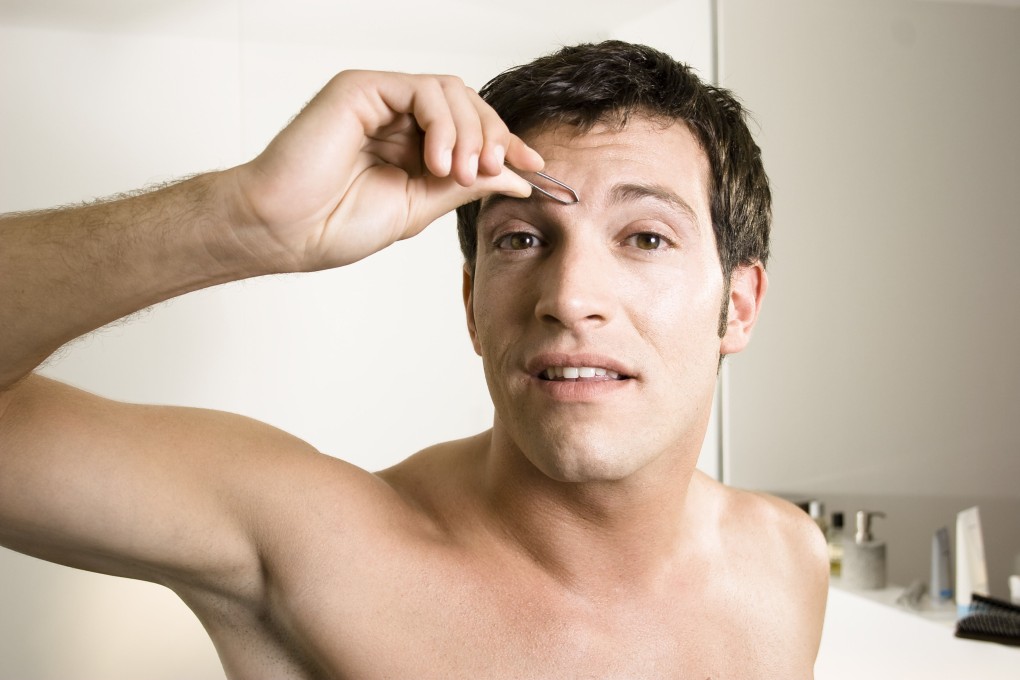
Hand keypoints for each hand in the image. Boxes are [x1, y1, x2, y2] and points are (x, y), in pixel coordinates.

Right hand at [229, 70, 542, 271]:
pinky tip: (437, 159)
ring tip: (460, 171)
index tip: (535, 168)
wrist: (287, 231)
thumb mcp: (420, 207)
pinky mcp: (361, 88)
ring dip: (468, 131)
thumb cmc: (335, 224)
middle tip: (493, 170)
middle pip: (468, 105)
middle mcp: (398, 118)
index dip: (506, 145)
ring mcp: (379, 100)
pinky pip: (421, 89)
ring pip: (451, 92)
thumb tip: (518, 178)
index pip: (471, 131)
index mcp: (411, 146)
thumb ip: (465, 186)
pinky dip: (442, 121)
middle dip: (492, 136)